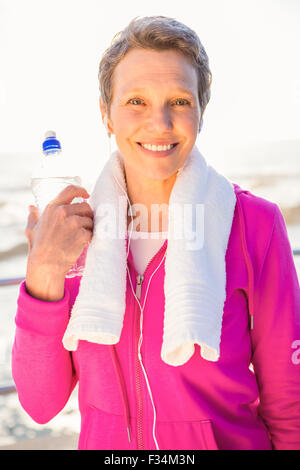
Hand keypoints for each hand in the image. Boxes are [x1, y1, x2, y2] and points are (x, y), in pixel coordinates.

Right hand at [25, 185, 93, 300]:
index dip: (81, 190)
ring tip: (81, 236)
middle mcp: (63, 212)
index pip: (70, 190)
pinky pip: (92, 232)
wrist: (46, 265)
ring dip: (89, 227)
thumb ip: (33, 217)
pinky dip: (90, 238)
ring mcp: (74, 223)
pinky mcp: (82, 235)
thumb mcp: (32, 229)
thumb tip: (31, 207)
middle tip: (83, 225)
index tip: (86, 194)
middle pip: (85, 206)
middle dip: (87, 215)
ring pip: (90, 220)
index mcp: (52, 208)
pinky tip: (83, 243)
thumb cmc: (38, 248)